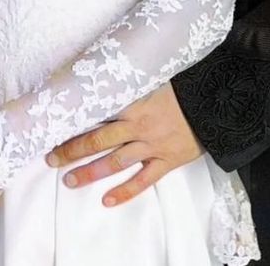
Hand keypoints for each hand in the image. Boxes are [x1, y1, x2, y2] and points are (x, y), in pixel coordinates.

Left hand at [46, 83, 202, 206]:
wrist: (217, 102)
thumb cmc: (187, 86)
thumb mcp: (157, 78)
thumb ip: (134, 81)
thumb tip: (112, 70)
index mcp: (134, 104)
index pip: (97, 115)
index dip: (76, 122)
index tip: (55, 128)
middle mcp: (139, 127)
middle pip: (99, 141)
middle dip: (73, 151)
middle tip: (52, 159)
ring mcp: (152, 146)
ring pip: (115, 163)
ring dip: (90, 173)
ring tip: (70, 181)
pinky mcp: (167, 161)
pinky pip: (143, 181)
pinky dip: (125, 192)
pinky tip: (107, 200)